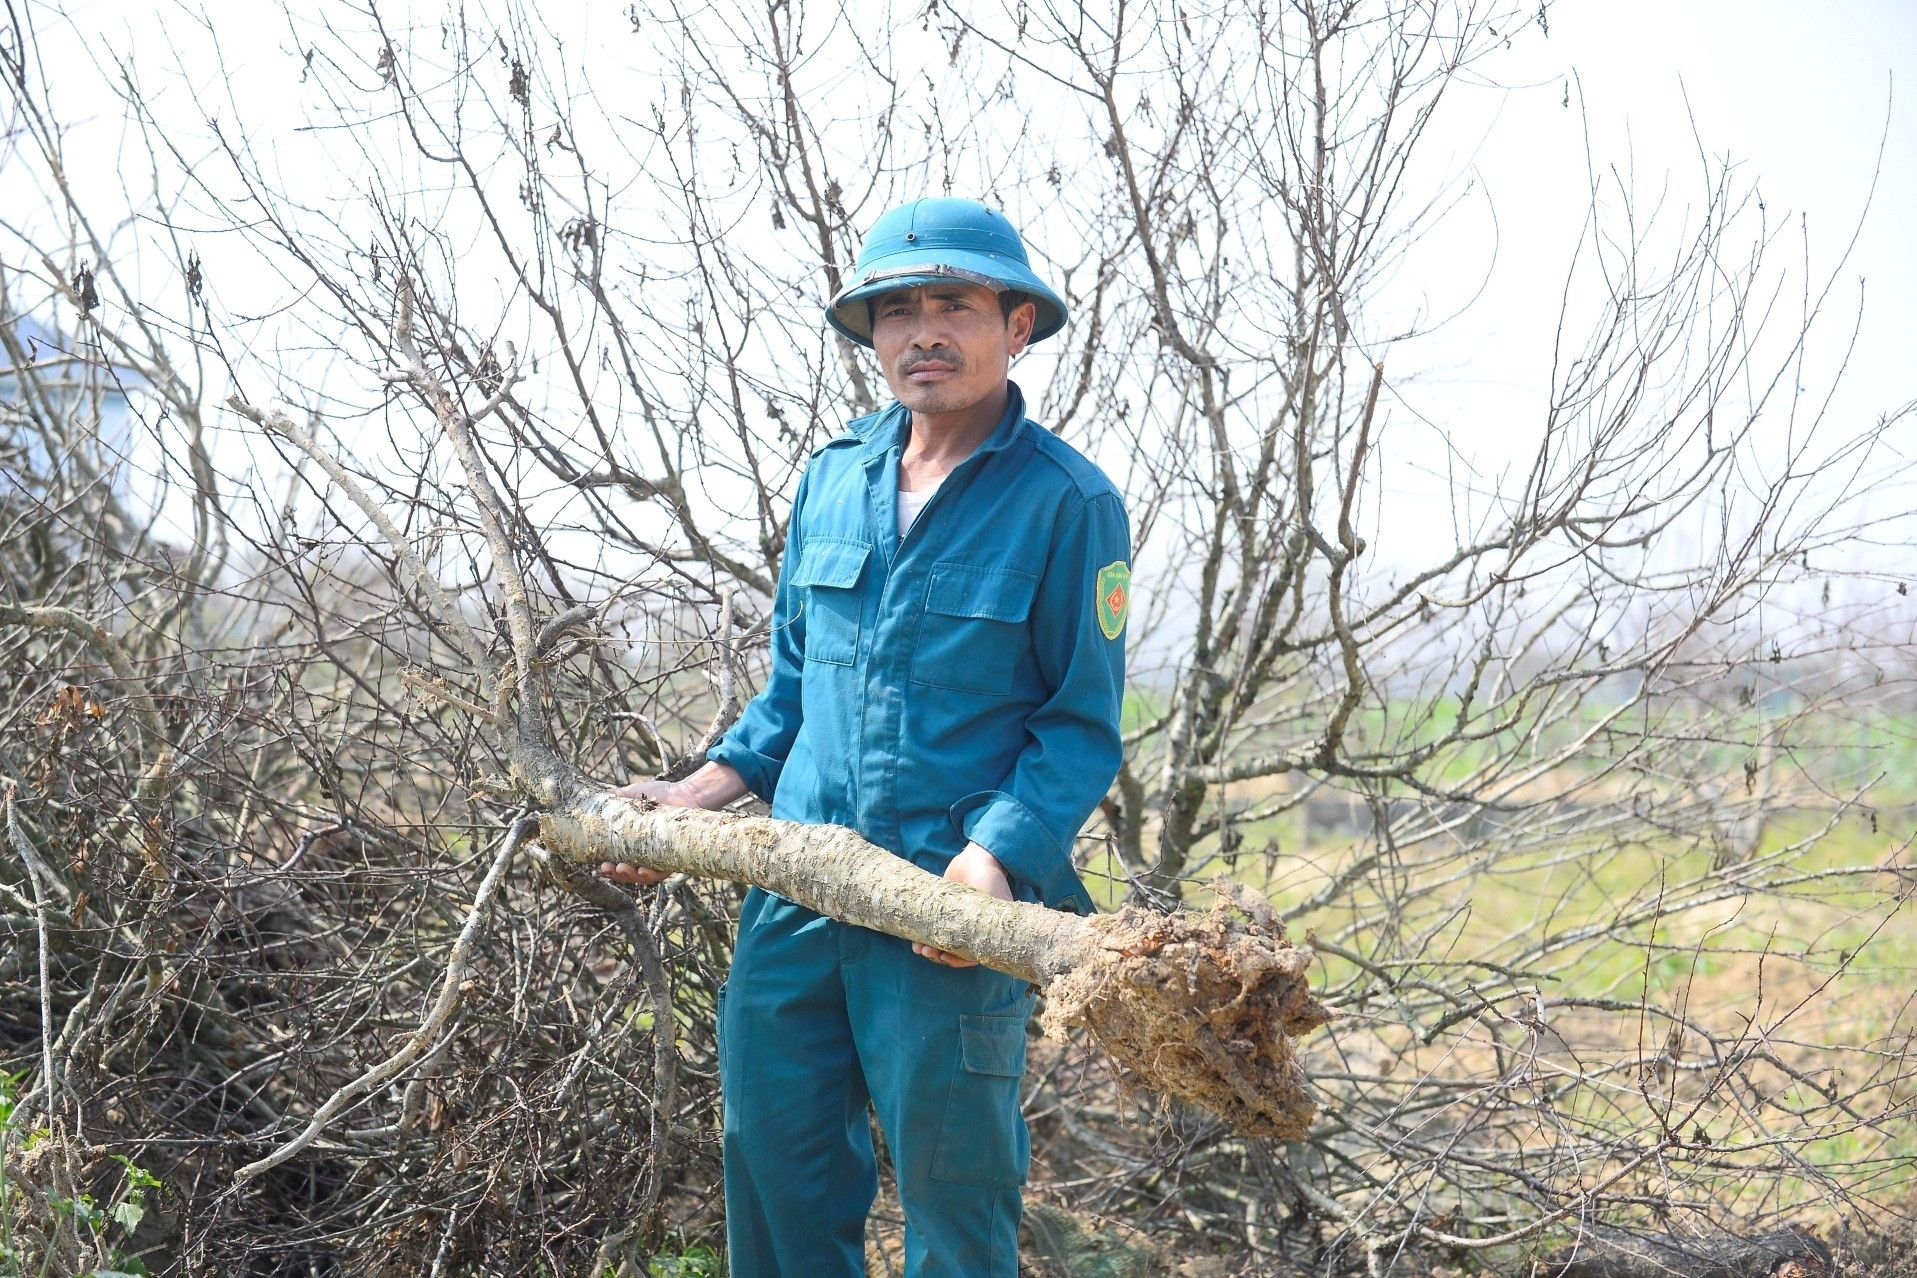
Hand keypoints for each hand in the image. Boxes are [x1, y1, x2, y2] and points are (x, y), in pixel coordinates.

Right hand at [598, 761, 747, 885]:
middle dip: (617, 874)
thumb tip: (599, 793)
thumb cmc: (658, 794)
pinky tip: (644, 870)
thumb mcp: (632, 795)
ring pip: (644, 877)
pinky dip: (653, 873)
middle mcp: (646, 855)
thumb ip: (616, 797)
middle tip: (607, 868)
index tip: (599, 866)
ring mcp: (660, 858)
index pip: (618, 863)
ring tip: (622, 868)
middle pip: (629, 874)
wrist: (684, 793)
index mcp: (633, 845)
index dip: (609, 869)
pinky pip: (663, 872)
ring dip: (631, 876)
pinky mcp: (675, 858)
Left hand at [914, 843, 1012, 967]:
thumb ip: (988, 923)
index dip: (958, 961)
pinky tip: (914, 941)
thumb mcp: (994, 901)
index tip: (944, 957)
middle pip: (955, 953)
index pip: (972, 956)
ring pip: (942, 944)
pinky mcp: (944, 913)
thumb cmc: (990, 880)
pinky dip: (924, 937)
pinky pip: (933, 930)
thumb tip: (975, 952)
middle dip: (940, 956)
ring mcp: (957, 922)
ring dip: (930, 950)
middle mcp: (972, 931)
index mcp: (986, 934)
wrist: (977, 858)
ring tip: (919, 949)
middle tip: (928, 952)